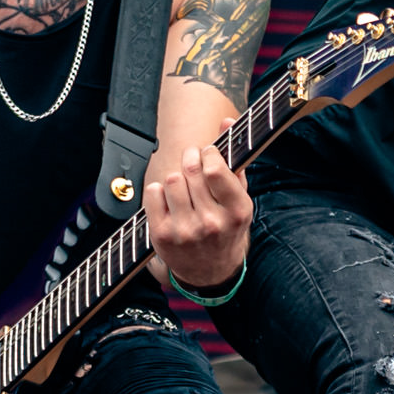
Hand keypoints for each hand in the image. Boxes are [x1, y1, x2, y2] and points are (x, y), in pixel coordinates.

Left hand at [150, 143, 251, 291]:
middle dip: (190, 158)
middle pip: (190, 170)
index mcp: (238, 211)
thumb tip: (227, 121)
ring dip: (176, 176)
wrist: (210, 272)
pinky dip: (158, 190)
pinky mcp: (162, 235)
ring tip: (182, 184)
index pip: (215, 170)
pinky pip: (153, 193)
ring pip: (170, 179)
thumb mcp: (240, 199)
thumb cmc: (228, 228)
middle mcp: (212, 223)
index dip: (209, 153)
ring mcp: (185, 230)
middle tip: (192, 159)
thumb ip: (235, 160)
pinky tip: (169, 198)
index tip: (208, 153)